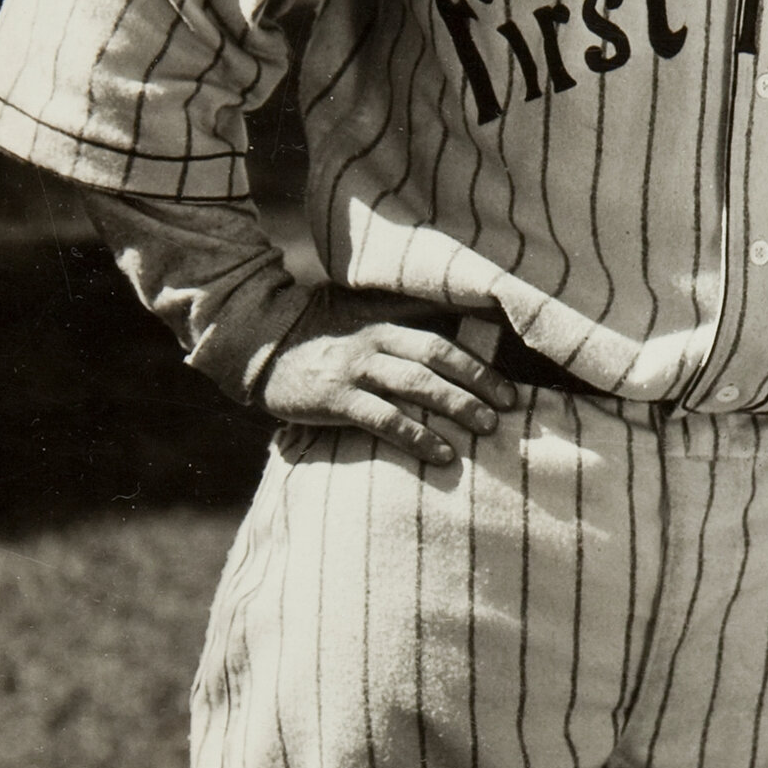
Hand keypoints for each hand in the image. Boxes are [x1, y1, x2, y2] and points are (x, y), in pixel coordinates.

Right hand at [258, 293, 517, 467]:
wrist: (259, 345)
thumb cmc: (318, 335)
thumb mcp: (358, 315)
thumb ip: (399, 321)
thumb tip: (454, 332)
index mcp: (384, 318)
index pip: (442, 333)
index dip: (478, 356)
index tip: (507, 381)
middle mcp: (374, 340)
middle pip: (437, 356)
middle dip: (477, 381)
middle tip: (507, 406)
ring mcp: (355, 369)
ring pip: (417, 386)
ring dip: (456, 406)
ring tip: (486, 428)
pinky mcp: (336, 398)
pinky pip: (385, 418)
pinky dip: (417, 436)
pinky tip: (441, 453)